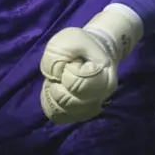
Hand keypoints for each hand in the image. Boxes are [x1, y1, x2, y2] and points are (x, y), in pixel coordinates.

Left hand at [39, 4, 141, 124]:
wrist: (94, 53)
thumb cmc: (84, 45)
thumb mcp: (70, 38)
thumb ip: (58, 54)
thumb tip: (53, 77)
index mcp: (104, 79)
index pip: (76, 84)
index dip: (67, 70)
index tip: (74, 62)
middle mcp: (99, 99)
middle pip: (67, 102)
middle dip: (58, 83)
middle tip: (65, 71)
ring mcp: (89, 109)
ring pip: (62, 111)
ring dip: (53, 94)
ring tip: (59, 80)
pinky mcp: (78, 114)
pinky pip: (58, 116)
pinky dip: (50, 103)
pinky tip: (54, 89)